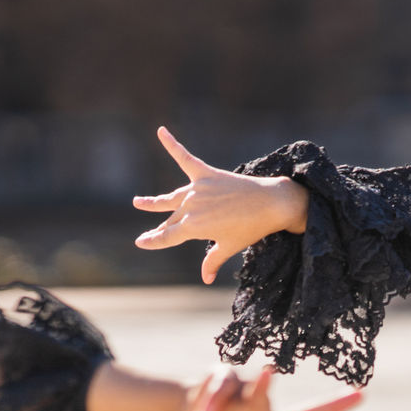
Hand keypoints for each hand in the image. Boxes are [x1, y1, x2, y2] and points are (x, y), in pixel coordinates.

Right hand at [132, 126, 308, 283]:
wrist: (271, 204)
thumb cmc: (252, 228)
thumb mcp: (230, 246)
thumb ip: (213, 260)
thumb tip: (206, 279)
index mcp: (194, 228)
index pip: (167, 236)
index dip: (153, 241)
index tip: (140, 242)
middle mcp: (191, 207)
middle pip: (170, 219)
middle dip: (160, 228)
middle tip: (149, 233)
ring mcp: (198, 189)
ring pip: (171, 197)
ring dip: (154, 202)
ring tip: (138, 202)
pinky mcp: (207, 173)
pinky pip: (185, 157)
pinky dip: (172, 144)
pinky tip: (161, 131)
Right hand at [166, 366, 361, 410]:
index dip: (333, 407)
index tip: (362, 396)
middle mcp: (257, 400)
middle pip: (264, 390)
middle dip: (264, 383)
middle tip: (269, 372)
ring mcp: (238, 386)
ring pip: (224, 392)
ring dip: (209, 408)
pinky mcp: (216, 376)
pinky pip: (203, 396)